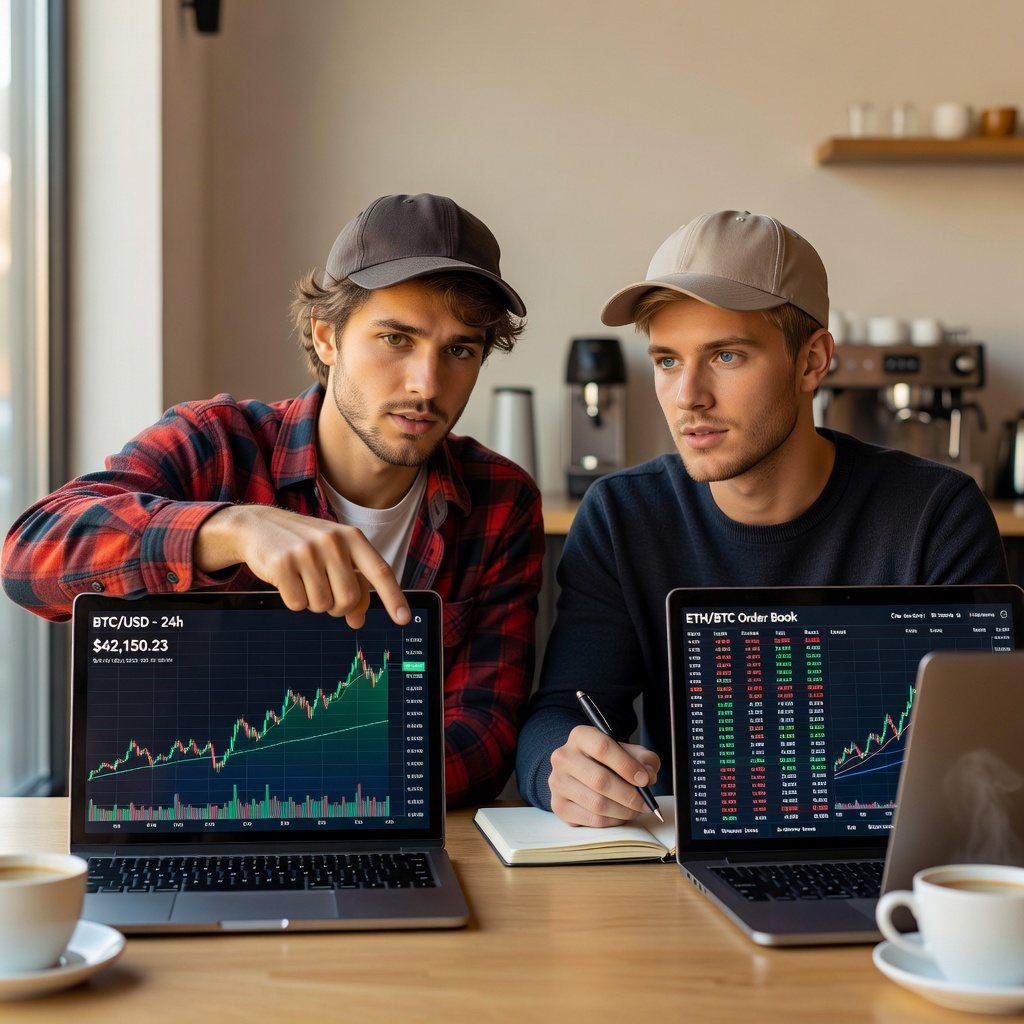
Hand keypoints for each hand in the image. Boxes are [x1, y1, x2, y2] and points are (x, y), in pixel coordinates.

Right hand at [194, 504, 409, 627]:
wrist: (259, 525)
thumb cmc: (304, 544)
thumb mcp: (334, 555)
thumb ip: (353, 583)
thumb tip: (358, 620)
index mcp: (352, 537)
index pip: (380, 571)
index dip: (394, 597)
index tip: (403, 619)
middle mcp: (332, 542)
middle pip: (349, 598)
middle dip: (338, 607)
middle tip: (325, 595)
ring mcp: (306, 552)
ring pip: (323, 605)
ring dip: (314, 603)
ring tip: (304, 581)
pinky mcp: (282, 564)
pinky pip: (298, 604)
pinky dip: (294, 601)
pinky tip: (287, 581)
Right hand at [547, 724, 660, 826]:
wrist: (581, 772)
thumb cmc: (607, 760)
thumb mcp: (627, 751)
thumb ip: (643, 758)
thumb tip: (648, 775)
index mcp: (580, 736)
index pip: (603, 747)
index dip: (627, 765)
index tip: (645, 779)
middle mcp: (563, 758)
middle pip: (600, 780)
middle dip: (629, 795)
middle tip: (646, 803)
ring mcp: (558, 783)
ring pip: (597, 804)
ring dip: (623, 811)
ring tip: (635, 809)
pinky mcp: (559, 806)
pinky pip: (592, 820)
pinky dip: (613, 821)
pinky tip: (620, 815)